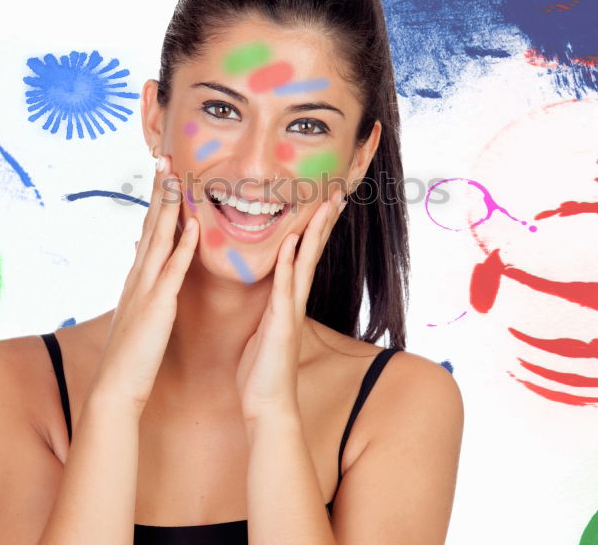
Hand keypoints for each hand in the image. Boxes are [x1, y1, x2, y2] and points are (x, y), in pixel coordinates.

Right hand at [93, 155, 198, 414]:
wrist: (116, 387)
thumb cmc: (132, 353)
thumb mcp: (138, 312)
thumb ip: (143, 285)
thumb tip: (146, 264)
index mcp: (137, 277)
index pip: (148, 229)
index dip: (155, 199)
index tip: (162, 172)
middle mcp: (138, 276)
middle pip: (150, 225)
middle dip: (158, 190)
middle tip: (165, 157)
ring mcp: (145, 290)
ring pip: (158, 239)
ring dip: (167, 207)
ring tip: (176, 177)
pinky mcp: (157, 307)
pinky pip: (172, 272)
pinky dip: (181, 247)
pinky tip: (190, 226)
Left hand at [236, 187, 347, 424]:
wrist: (266, 406)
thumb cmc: (261, 371)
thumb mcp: (262, 331)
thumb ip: (268, 309)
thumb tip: (268, 295)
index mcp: (286, 301)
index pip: (302, 257)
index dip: (312, 230)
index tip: (321, 203)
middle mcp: (293, 301)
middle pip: (312, 253)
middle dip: (323, 223)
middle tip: (336, 193)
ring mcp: (290, 311)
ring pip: (305, 263)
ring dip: (314, 234)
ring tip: (325, 205)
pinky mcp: (281, 324)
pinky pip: (285, 288)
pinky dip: (289, 264)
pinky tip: (292, 242)